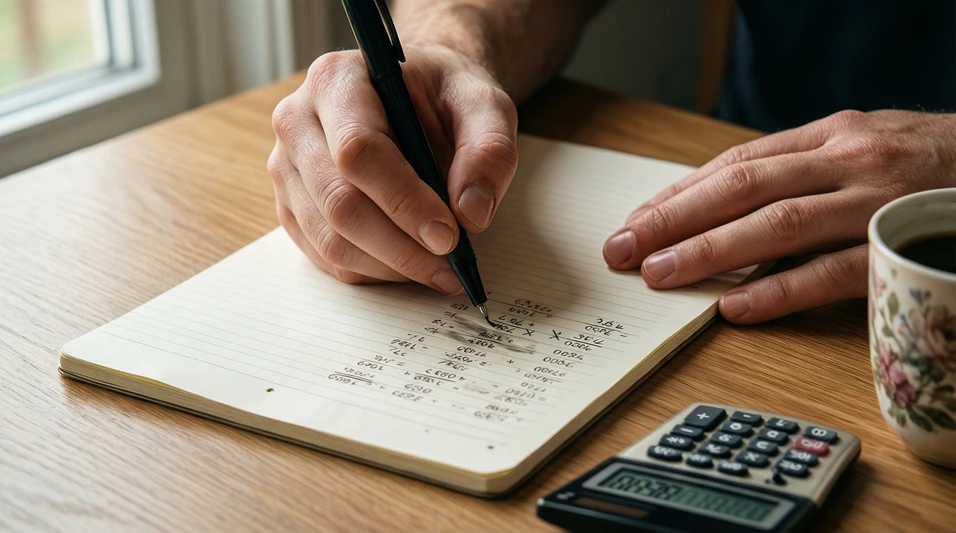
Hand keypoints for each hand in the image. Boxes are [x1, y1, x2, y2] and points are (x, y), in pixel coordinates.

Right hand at [268, 45, 517, 293]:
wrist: (415, 97)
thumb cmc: (443, 95)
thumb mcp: (484, 105)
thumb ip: (489, 150)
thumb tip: (472, 212)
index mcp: (338, 80)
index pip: (358, 150)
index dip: (404, 200)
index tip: (448, 234)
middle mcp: (298, 122)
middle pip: (339, 202)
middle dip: (401, 246)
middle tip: (451, 265)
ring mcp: (287, 168)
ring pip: (329, 239)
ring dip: (389, 266)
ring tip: (438, 269)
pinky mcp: (291, 206)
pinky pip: (325, 255)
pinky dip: (373, 271)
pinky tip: (410, 264)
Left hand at [602, 109, 955, 323]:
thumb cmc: (923, 165)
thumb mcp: (857, 150)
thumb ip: (796, 173)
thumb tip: (719, 206)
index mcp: (829, 137)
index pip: (736, 164)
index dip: (679, 194)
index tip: (634, 222)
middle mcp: (847, 161)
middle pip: (742, 189)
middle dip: (674, 221)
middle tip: (623, 251)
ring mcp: (876, 202)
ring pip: (780, 226)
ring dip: (711, 253)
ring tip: (660, 276)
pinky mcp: (904, 246)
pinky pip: (836, 272)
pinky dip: (781, 291)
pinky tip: (735, 307)